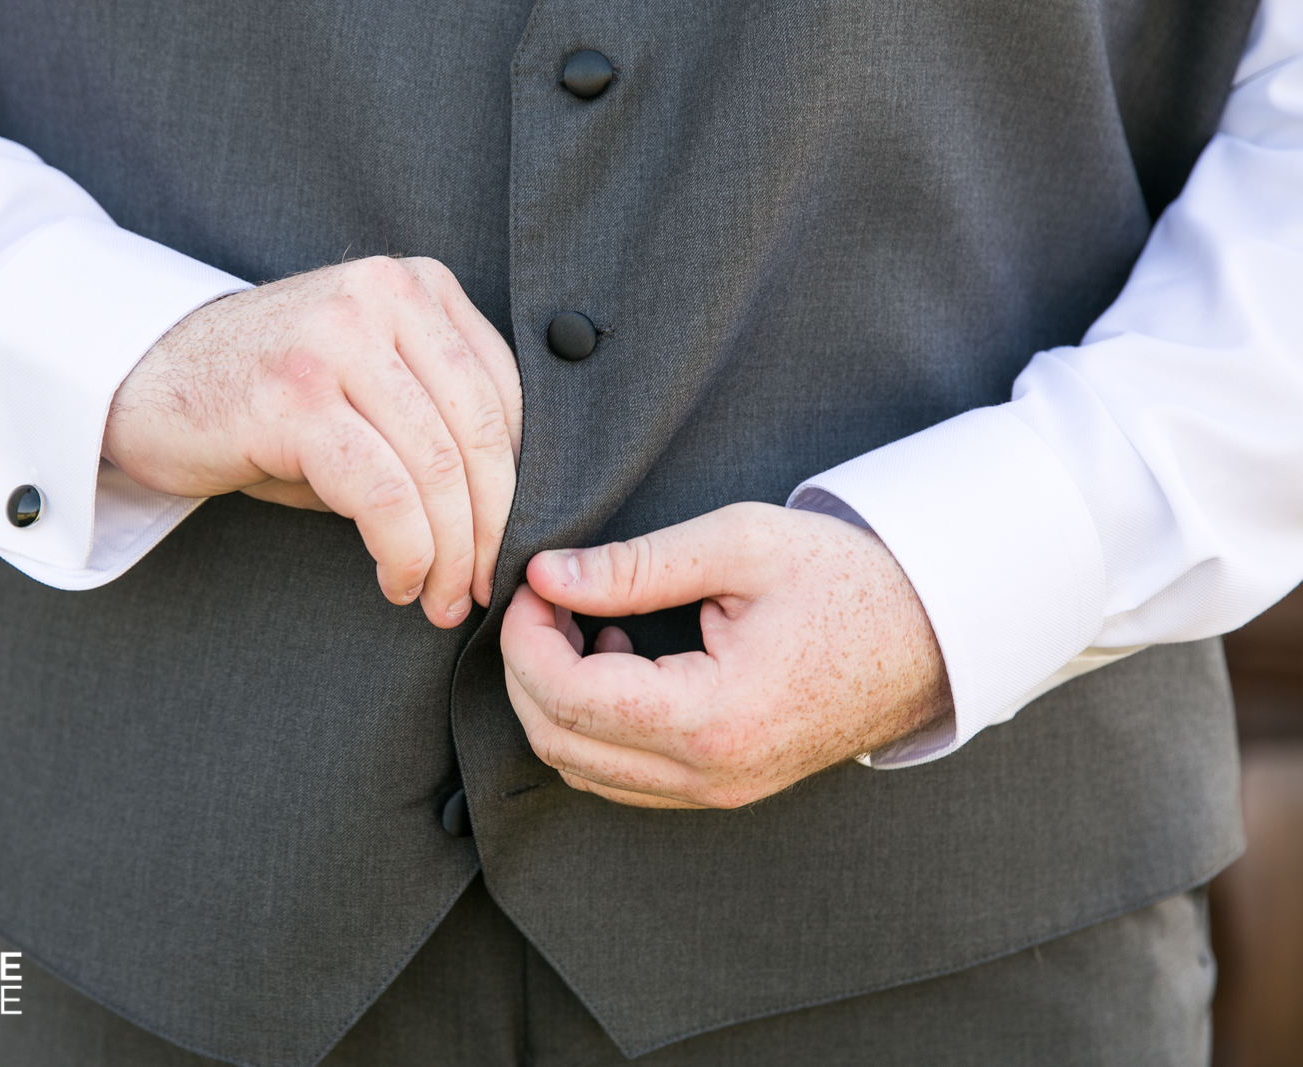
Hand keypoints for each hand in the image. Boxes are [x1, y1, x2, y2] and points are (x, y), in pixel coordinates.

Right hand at [103, 257, 521, 627]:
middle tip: (479, 588)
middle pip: (481, 434)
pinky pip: (382, 493)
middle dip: (490, 529)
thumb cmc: (261, 399)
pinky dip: (404, 551)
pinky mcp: (294, 396)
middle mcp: (383, 296)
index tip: (505, 544)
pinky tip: (396, 580)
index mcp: (416, 285)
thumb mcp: (363, 389)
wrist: (138, 378)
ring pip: (437, 468)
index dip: (520, 485)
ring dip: (449, 554)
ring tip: (438, 598)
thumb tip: (503, 515)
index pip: (505, 396)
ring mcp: (336, 340)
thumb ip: (434, 423)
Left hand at [500, 502, 951, 807]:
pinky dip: (594, 724)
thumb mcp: (739, 545)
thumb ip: (632, 565)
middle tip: (547, 597)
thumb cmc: (847, 577)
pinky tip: (622, 658)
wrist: (935, 631)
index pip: (565, 695)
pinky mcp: (723, 787)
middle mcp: (709, 774)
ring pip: (582, 768)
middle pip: (558, 741)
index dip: (525, 636)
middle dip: (528, 666)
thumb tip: (545, 575)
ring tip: (588, 622)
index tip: (532, 582)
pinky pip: (622, 774)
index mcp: (712, 717)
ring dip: (557, 698)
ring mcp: (717, 791)